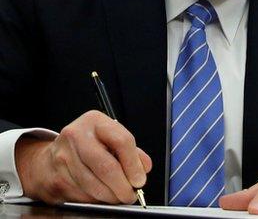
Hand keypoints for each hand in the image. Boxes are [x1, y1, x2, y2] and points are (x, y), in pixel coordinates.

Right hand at [15, 110, 151, 203]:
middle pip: (106, 166)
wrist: (49, 158)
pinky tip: (100, 196)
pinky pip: (81, 194)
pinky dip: (95, 199)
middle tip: (131, 195)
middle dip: (122, 186)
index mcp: (95, 121)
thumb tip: (144, 168)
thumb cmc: (87, 147)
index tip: (140, 180)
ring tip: (118, 197)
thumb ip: (132, 151)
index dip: (133, 164)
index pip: (122, 141)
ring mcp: (63, 157)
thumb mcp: (110, 139)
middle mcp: (76, 136)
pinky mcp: (55, 177)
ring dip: (110, 196)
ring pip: (93, 184)